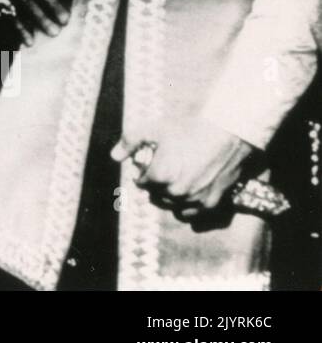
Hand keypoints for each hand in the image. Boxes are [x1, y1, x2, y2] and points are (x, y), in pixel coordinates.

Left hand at [114, 125, 254, 225]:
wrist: (228, 136)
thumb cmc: (189, 130)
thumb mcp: (155, 128)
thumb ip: (130, 141)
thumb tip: (114, 156)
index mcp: (160, 176)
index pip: (142, 183)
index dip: (143, 173)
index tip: (148, 166)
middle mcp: (176, 193)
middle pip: (155, 196)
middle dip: (154, 185)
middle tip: (161, 172)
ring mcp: (194, 201)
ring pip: (171, 206)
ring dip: (168, 197)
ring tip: (173, 182)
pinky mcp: (210, 204)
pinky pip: (190, 214)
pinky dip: (185, 207)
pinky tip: (187, 193)